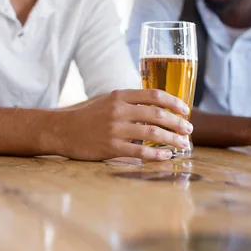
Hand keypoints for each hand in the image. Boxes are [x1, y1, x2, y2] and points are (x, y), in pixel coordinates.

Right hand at [50, 89, 193, 161]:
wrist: (62, 130)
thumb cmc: (88, 116)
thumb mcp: (109, 101)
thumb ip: (131, 102)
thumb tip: (158, 107)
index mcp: (120, 96)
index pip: (154, 95)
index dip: (174, 102)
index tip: (185, 110)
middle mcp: (119, 110)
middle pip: (158, 114)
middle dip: (177, 122)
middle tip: (189, 129)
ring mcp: (115, 129)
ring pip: (153, 133)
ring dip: (172, 139)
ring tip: (184, 144)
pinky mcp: (111, 147)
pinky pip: (140, 152)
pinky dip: (157, 154)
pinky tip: (167, 155)